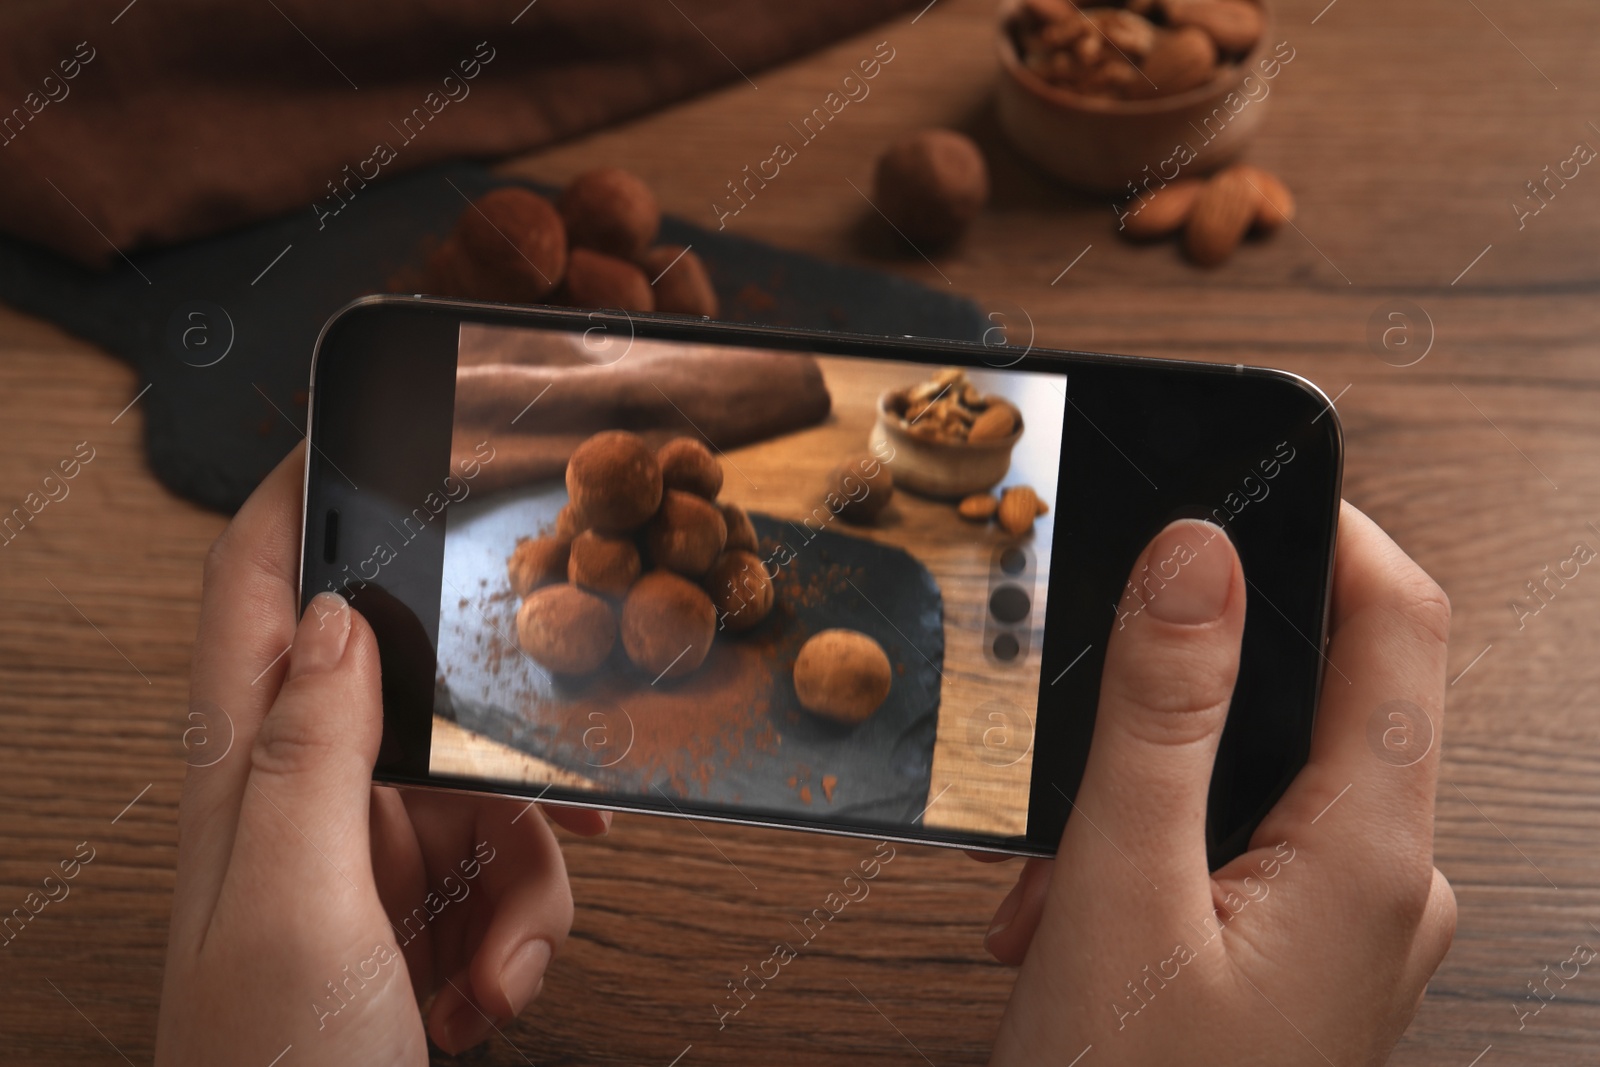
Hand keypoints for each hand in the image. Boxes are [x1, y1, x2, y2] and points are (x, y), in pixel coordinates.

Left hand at [156, 443, 606, 1064]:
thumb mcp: (296, 908)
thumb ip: (309, 752)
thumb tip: (341, 614)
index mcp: (245, 774)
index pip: (253, 589)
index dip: (295, 498)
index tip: (361, 429)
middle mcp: (303, 803)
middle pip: (414, 689)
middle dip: (496, 740)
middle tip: (553, 766)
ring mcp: (364, 863)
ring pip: (485, 790)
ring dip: (525, 872)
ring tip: (503, 959)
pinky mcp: (418, 917)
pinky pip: (506, 873)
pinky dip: (526, 929)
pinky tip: (496, 991)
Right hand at [983, 504, 1454, 1064]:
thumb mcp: (1122, 889)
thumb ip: (1161, 716)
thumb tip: (1195, 556)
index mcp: (1369, 858)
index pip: (1398, 623)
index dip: (1330, 528)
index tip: (1236, 481)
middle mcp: (1385, 891)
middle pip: (1310, 702)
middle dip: (1173, 704)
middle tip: (1075, 739)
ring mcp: (1347, 932)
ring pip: (1253, 786)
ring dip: (1139, 800)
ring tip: (1051, 880)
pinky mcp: (1300, 960)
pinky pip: (1238, 855)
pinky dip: (1147, 859)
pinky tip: (1071, 914)